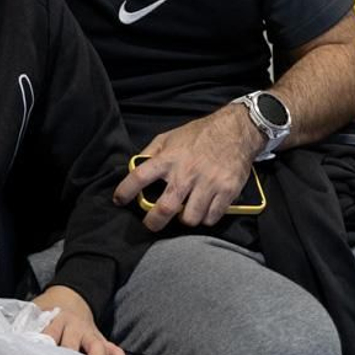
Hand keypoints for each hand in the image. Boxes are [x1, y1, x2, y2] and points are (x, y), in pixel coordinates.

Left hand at [33, 286, 129, 354]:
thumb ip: (25, 329)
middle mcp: (75, 326)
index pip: (49, 336)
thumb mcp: (33, 314)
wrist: (69, 296)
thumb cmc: (47, 311)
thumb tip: (14, 347)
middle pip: (73, 345)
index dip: (43, 353)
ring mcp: (91, 333)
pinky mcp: (102, 340)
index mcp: (56, 319)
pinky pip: (116, 352)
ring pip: (98, 349)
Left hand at [114, 103, 260, 231]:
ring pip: (190, 219)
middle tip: (151, 224)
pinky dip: (206, 217)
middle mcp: (186, 173)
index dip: (125, 192)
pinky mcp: (226, 191)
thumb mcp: (169, 137)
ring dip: (185, 219)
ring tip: (185, 212)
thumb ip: (151, 153)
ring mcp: (208, 183)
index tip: (119, 200)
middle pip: (165, 209)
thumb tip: (134, 167)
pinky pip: (211, 217)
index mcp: (169, 158)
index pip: (139, 177)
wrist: (235, 130)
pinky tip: (204, 208)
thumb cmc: (199, 134)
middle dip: (153, 223)